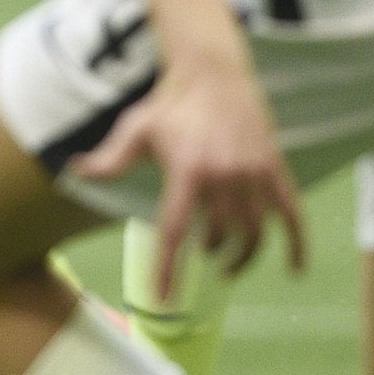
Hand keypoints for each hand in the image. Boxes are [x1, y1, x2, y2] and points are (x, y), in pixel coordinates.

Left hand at [72, 51, 304, 299]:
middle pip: (218, 235)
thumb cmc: (171, 105)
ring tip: (228, 264)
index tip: (166, 299)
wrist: (214, 74)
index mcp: (188, 170)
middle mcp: (225, 176)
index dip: (171, 269)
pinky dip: (297, 245)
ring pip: (254, 233)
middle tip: (203, 255)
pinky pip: (293, 215)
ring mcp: (254, 174)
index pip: (177, 231)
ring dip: (242, 256)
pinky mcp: (275, 170)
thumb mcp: (136, 128)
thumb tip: (76, 172)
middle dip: (209, 253)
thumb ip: (111, 158)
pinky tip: (295, 269)